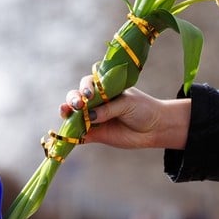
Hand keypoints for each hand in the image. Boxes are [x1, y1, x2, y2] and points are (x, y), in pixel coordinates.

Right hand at [60, 76, 189, 149]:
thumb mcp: (127, 104)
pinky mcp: (94, 135)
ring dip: (67, 113)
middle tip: (77, 105)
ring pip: (74, 115)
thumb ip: (108, 109)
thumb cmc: (143, 109)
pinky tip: (67, 133)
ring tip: (64, 112)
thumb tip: (89, 116)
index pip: (88, 84)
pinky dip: (71, 134)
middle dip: (73, 99)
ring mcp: (93, 118)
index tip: (89, 94)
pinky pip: (79, 135)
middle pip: (77, 98)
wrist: (155, 128)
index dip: (85, 87)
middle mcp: (96, 102)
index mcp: (104, 89)